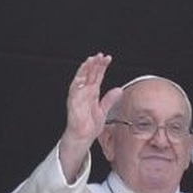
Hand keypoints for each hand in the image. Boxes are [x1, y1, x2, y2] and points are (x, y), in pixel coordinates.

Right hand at [58, 53, 123, 180]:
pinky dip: (78, 82)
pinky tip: (83, 74)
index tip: (107, 58)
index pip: (97, 76)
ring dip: (85, 69)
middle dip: (94, 64)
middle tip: (100, 55)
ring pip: (81, 79)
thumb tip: (119, 90)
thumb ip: (110, 99)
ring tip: (90, 60)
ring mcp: (78, 96)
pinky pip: (75, 90)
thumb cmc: (89, 125)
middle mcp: (84, 92)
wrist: (83, 137)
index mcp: (92, 93)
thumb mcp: (104, 110)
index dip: (101, 67)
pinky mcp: (73, 102)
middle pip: (89, 74)